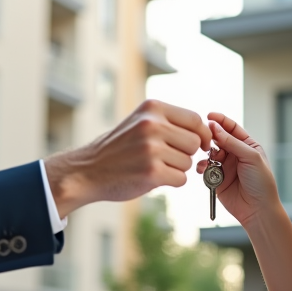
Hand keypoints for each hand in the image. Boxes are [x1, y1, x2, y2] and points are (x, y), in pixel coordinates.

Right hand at [45, 100, 211, 217]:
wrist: (87, 170)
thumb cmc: (117, 149)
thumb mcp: (140, 122)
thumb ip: (168, 122)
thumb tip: (204, 129)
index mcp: (152, 109)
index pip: (194, 119)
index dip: (202, 134)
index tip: (200, 144)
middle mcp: (152, 125)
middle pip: (194, 142)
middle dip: (187, 154)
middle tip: (170, 159)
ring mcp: (151, 149)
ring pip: (188, 162)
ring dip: (177, 169)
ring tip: (155, 167)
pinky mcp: (151, 172)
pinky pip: (180, 179)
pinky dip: (171, 182)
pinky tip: (153, 178)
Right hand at [199, 113, 280, 227]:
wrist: (257, 209)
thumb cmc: (261, 182)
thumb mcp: (250, 157)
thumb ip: (232, 142)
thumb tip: (214, 127)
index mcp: (247, 145)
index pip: (231, 128)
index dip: (220, 120)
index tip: (209, 116)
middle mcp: (235, 154)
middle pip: (218, 139)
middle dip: (210, 137)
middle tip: (203, 137)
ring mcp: (225, 166)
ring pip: (209, 153)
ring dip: (205, 153)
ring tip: (206, 157)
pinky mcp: (216, 179)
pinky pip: (205, 168)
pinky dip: (202, 167)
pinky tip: (203, 169)